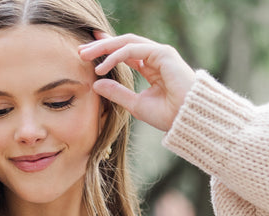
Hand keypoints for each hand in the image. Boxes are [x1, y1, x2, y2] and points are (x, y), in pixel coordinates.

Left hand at [79, 34, 194, 132]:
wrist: (188, 120)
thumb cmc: (168, 115)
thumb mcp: (135, 105)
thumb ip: (117, 93)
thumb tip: (96, 84)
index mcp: (151, 66)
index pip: (125, 52)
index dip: (106, 50)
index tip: (87, 53)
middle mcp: (155, 56)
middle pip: (123, 44)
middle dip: (101, 46)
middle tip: (80, 51)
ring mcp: (160, 53)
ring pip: (127, 42)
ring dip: (105, 48)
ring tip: (85, 55)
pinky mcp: (163, 53)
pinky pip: (134, 50)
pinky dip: (116, 56)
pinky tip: (102, 66)